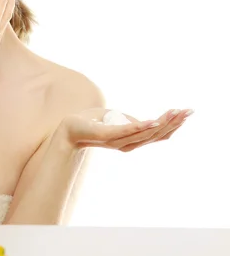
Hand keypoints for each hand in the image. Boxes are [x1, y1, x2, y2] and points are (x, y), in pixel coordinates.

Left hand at [61, 108, 192, 151]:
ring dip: (162, 122)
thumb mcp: (115, 118)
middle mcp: (128, 144)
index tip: (187, 113)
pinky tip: (153, 121)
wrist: (68, 128)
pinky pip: (127, 131)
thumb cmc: (91, 122)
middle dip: (174, 122)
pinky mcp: (107, 135)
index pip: (158, 135)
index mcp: (132, 140)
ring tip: (175, 113)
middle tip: (188, 111)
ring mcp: (118, 140)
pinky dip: (141, 126)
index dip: (174, 125)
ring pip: (145, 133)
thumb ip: (130, 121)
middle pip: (156, 134)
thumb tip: (145, 121)